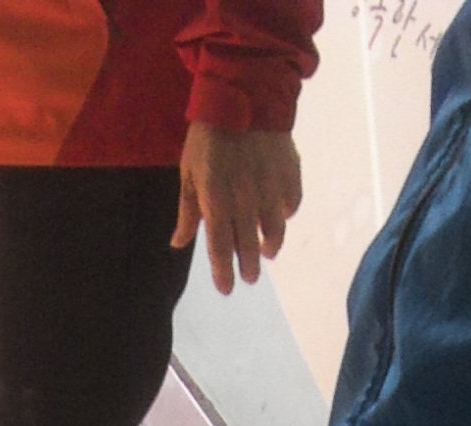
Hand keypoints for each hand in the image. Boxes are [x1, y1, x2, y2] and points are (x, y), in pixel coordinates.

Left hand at [174, 125, 302, 293]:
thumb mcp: (188, 172)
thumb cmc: (208, 133)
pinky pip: (292, 200)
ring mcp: (269, 185)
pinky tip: (283, 217)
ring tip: (268, 252)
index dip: (223, 272)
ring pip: (274, 227)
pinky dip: (288, 212)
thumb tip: (178, 244)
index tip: (227, 289)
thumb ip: (187, 211)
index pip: (220, 248)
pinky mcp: (288, 169)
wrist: (243, 91)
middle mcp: (245, 199)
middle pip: (248, 244)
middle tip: (250, 278)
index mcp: (216, 200)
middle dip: (248, 266)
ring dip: (271, 244)